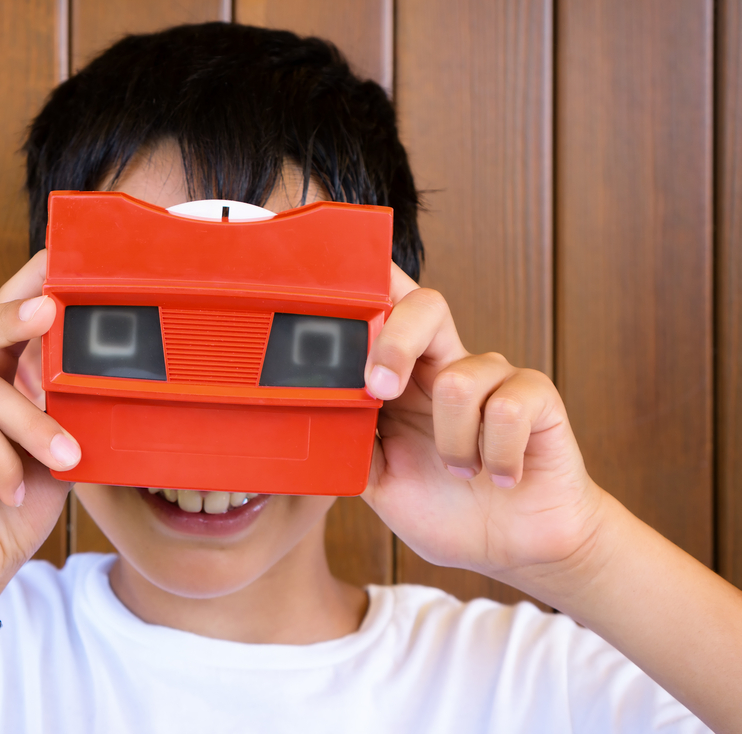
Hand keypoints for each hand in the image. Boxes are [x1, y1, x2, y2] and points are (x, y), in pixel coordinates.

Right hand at [0, 251, 78, 609]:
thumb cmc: (9, 508)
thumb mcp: (51, 449)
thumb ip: (58, 404)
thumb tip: (72, 354)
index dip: (24, 283)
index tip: (57, 257)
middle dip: (16, 315)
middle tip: (53, 310)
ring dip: (33, 424)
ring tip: (65, 457)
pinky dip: (3, 461)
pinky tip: (11, 490)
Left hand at [360, 263, 603, 589]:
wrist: (511, 551)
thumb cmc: (443, 509)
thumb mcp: (377, 480)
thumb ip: (346, 442)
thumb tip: (302, 416)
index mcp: (404, 377)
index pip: (385, 308)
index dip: (365, 286)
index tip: (331, 303)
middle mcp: (447, 366)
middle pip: (426, 305)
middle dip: (395, 342)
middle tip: (380, 390)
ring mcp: (494, 378)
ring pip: (460, 379)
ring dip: (452, 444)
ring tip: (461, 471)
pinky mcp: (536, 398)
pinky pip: (507, 409)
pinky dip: (497, 456)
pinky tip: (501, 476)